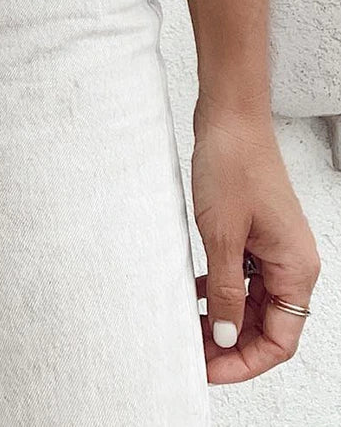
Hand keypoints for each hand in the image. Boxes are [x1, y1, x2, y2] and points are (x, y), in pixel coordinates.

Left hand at [191, 94, 318, 382]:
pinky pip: (243, 276)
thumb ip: (227, 291)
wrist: (229, 115)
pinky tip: (194, 293)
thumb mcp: (222, 235)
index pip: (280, 340)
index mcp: (296, 268)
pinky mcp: (256, 232)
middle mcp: (292, 261)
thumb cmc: (232, 162)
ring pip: (254, 302)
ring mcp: (274, 246)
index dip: (244, 361)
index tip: (209, 369)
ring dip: (225, 318)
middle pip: (268, 325)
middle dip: (232, 344)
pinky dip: (221, 289)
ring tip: (189, 328)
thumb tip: (227, 336)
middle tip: (193, 353)